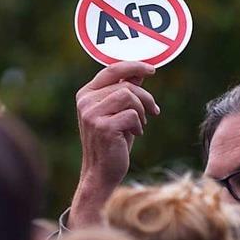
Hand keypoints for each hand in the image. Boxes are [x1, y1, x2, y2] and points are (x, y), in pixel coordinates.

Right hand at [69, 62, 159, 227]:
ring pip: (129, 96)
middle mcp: (85, 101)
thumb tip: (139, 71)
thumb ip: (125, 91)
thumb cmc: (112, 142)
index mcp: (86, 94)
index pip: (111, 70)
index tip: (152, 70)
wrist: (101, 173)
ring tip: (141, 125)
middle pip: (126, 85)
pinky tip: (134, 134)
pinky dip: (139, 125)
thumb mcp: (119, 112)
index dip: (134, 66)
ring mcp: (91, 114)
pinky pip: (132, 115)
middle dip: (145, 98)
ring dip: (142, 111)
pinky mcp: (103, 126)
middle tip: (154, 111)